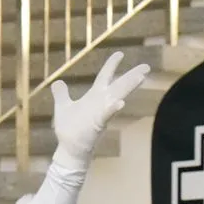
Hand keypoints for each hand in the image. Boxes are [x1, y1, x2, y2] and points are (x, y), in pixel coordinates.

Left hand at [49, 51, 149, 171]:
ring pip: (118, 97)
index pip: (105, 77)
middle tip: (146, 67)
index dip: (112, 65)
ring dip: (128, 87)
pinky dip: (113, 109)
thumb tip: (57, 83)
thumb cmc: (69, 130)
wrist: (69, 149)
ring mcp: (101, 112)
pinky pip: (107, 115)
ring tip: (140, 76)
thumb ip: (61, 95)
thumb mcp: (62, 107)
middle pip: (119, 85)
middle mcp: (100, 102)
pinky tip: (120, 103)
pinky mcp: (97, 124)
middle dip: (132, 76)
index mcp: (94, 96)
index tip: (120, 54)